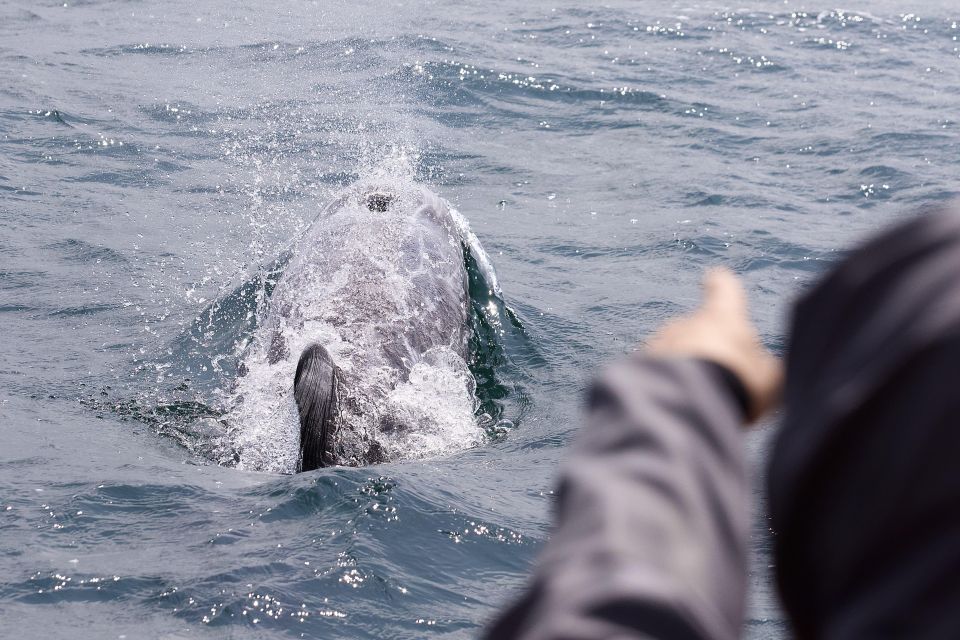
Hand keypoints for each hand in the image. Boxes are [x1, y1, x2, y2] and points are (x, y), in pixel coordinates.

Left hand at [646, 268, 782, 422]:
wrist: (687, 405)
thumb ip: (766, 367)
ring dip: (685, 368)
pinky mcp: (639, 364)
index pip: (723, 288)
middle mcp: (687, 322)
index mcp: (723, 316)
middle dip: (706, 349)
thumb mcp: (769, 378)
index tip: (716, 277)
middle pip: (698, 329)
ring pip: (675, 351)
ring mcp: (660, 341)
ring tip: (701, 398)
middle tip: (722, 380)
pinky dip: (666, 383)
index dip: (722, 284)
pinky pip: (656, 371)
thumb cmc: (736, 383)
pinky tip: (678, 404)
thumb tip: (765, 367)